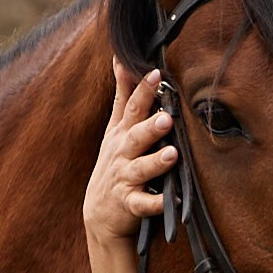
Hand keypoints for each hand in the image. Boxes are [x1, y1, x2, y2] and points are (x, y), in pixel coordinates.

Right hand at [83, 62, 176, 255]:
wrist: (100, 214)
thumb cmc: (114, 163)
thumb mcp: (115, 128)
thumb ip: (122, 94)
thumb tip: (121, 59)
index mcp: (122, 134)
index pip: (131, 108)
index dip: (142, 91)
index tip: (155, 73)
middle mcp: (122, 154)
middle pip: (136, 137)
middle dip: (150, 127)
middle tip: (166, 118)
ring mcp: (125, 179)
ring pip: (141, 169)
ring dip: (156, 162)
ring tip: (172, 154)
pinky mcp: (130, 204)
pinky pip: (144, 204)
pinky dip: (157, 203)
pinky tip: (172, 200)